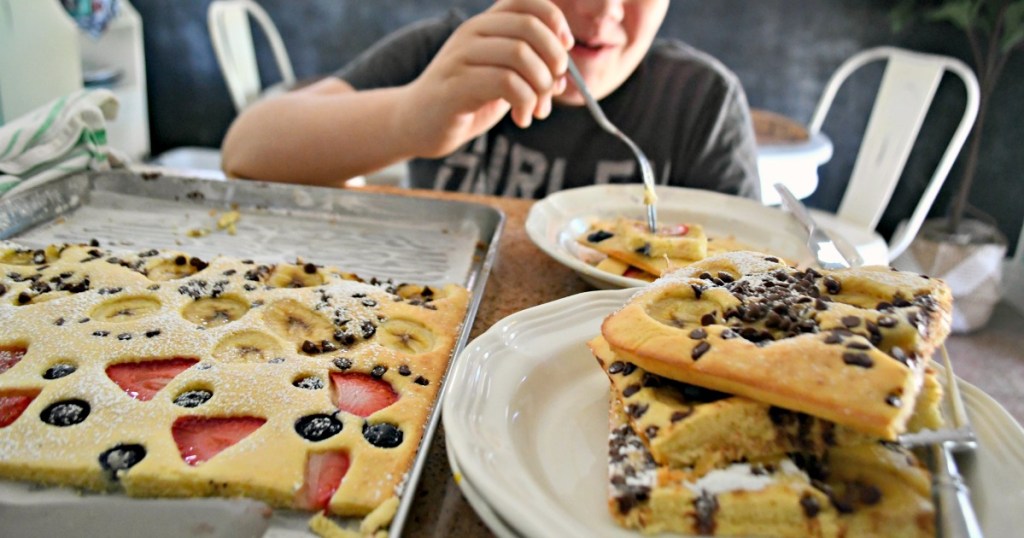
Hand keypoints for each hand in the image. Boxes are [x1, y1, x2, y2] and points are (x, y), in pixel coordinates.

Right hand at [399, 0, 572, 157]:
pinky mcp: (455, 85)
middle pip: (530, 28)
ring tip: (536, 110)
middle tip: (553, 88)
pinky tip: (521, 118)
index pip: (528, 1)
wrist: (418, 123)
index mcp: (485, 24)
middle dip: (554, 60)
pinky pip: (506, 84)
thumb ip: (530, 69)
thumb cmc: (466, 98)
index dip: (555, 22)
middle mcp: (472, 32)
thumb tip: (563, 76)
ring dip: (540, 88)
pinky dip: (525, 104)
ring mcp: (461, 56)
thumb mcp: (502, 76)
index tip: (564, 51)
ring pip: (521, 55)